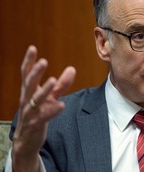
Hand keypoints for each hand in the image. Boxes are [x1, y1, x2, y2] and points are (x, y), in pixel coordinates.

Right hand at [12, 45, 75, 171]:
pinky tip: (61, 105)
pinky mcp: (35, 124)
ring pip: (34, 100)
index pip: (26, 74)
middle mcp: (26, 100)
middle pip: (29, 84)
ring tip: (53, 80)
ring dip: (44, 90)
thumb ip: (61, 84)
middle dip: (35, 72)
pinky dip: (51, 111)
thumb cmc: (37, 113)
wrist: (26, 140)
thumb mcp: (50, 97)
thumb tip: (72, 68)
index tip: (32, 48)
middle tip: (43, 61)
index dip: (28, 61)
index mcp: (28, 91)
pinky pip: (43, 117)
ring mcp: (30, 112)